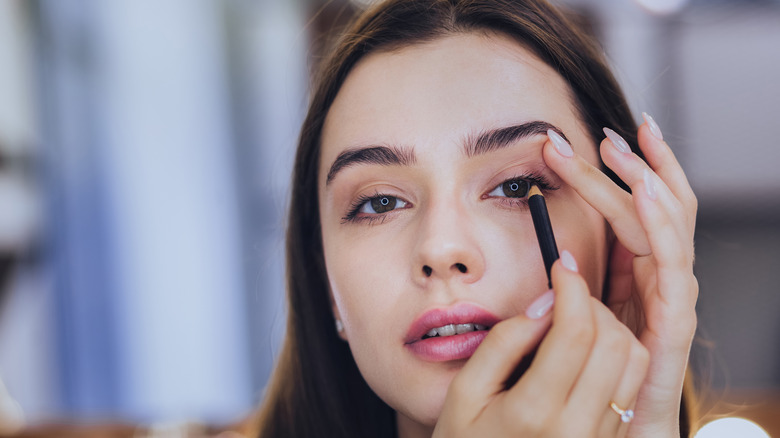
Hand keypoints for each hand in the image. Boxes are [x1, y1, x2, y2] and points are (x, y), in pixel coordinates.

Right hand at [433, 254, 649, 437]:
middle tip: (565, 295)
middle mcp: (577, 429)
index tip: (562, 267)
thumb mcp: (465, 392)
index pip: (575, 332)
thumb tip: (545, 304)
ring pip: (634, 361)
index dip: (573, 288)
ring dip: (611, 327)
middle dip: (592, 304)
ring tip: (577, 322)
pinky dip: (618, 355)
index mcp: (534, 413)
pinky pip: (632, 386)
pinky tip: (587, 350)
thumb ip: (504, 343)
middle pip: (614, 341)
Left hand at [542, 114, 698, 436]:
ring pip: (667, 230)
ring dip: (647, 183)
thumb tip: (560, 249)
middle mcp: (659, 282)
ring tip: (627, 149)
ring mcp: (670, 302)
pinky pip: (671, 271)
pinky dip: (660, 228)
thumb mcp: (580, 318)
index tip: (595, 137)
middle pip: (656, 210)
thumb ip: (579, 285)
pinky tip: (645, 195)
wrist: (612, 432)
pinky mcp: (672, 328)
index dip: (623, 172)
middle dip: (635, 167)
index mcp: (638, 276)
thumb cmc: (594, 376)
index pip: (638, 210)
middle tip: (604, 133)